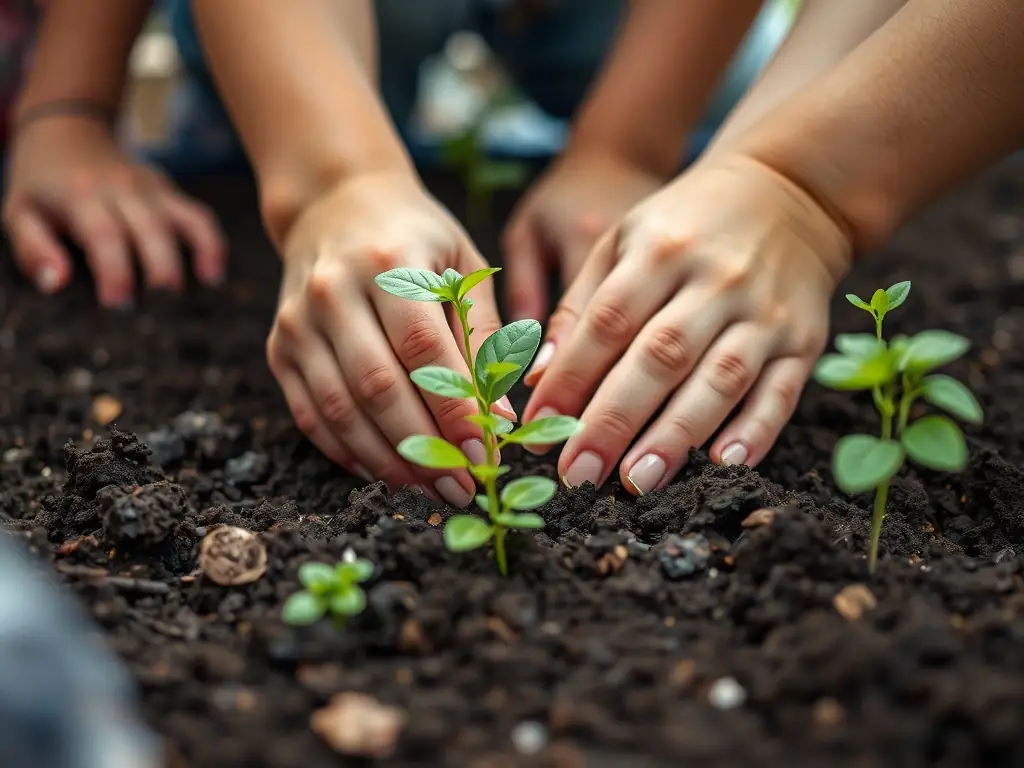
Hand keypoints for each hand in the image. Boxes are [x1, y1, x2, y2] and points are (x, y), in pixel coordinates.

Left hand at [2, 117, 225, 307]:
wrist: (67, 132)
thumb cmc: (41, 186)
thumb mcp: (19, 212)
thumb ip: (33, 249)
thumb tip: (57, 284)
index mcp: (82, 196)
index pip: (105, 234)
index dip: (115, 271)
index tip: (119, 305)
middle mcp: (124, 190)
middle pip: (152, 229)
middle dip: (160, 270)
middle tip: (161, 309)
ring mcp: (154, 190)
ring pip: (187, 219)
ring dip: (202, 252)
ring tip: (207, 287)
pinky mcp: (172, 193)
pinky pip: (200, 218)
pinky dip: (213, 244)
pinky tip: (214, 275)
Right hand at [266, 171, 515, 506]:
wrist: (334, 202)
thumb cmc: (415, 237)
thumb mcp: (462, 265)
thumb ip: (483, 336)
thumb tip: (499, 417)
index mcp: (389, 264)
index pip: (424, 351)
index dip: (453, 410)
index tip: (484, 454)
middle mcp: (334, 291)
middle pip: (378, 386)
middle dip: (423, 446)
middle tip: (461, 486)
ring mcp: (298, 321)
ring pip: (339, 408)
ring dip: (385, 461)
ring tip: (428, 489)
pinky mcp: (280, 346)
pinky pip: (309, 413)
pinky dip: (345, 451)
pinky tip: (381, 472)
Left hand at [521, 154, 853, 493]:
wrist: (788, 191)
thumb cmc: (684, 227)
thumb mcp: (622, 241)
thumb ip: (579, 307)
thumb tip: (539, 381)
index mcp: (660, 250)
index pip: (608, 321)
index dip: (571, 376)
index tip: (539, 426)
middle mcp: (715, 280)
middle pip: (660, 355)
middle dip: (614, 419)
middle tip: (578, 474)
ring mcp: (764, 311)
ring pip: (719, 378)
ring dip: (677, 435)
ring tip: (636, 482)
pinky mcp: (804, 339)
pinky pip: (781, 391)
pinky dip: (756, 430)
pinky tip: (725, 464)